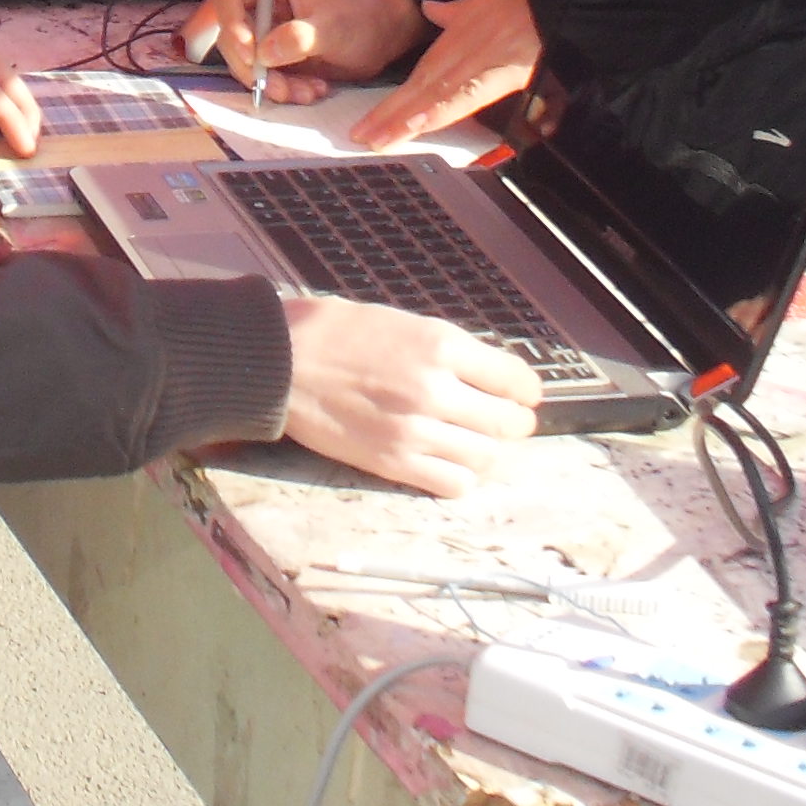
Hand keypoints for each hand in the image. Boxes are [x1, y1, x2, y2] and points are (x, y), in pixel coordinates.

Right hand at [186, 0, 425, 102]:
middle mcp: (262, 6)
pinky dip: (283, 90)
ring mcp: (267, 33)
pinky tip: (312, 91)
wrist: (382, 40)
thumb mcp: (334, 27)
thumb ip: (301, 37)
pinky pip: (264, 78)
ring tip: (306, 93)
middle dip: (252, 67)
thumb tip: (265, 52)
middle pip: (231, 37)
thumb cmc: (362, 20)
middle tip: (276, 88)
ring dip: (270, 84)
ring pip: (246, 63)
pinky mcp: (275, 57)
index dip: (231, 26)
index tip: (250, 55)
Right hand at [276, 297, 542, 495]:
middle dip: (513, 423)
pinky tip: (447, 461)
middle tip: (503, 421)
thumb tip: (488, 376)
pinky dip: (460, 476)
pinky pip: (453, 483)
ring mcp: (415, 429)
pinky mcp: (393, 462)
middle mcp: (435, 389)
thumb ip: (448, 350)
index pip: (516, 380)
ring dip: (488, 451)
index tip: (522, 394)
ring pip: (487, 457)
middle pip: (509, 423)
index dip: (526, 391)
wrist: (279, 362)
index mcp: (441, 345)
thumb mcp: (403, 322)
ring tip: (473, 443)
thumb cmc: (334, 333)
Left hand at [350, 0, 543, 150]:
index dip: (394, 103)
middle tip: (361, 137)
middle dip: (389, 116)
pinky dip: (437, 110)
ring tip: (377, 138)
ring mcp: (475, 64)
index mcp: (455, 43)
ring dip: (404, 119)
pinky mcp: (498, 73)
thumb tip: (433, 10)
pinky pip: (462, 97)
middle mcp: (459, 55)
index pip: (419, 79)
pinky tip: (416, 124)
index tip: (371, 122)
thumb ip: (455, 12)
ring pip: (433, 97)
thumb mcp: (479, 2)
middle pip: (419, 91)